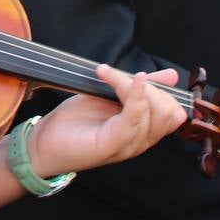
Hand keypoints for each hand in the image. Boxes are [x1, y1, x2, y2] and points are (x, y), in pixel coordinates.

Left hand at [29, 66, 186, 176]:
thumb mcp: (111, 97)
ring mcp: (127, 145)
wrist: (46, 141)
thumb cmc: (75, 121)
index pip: (173, 110)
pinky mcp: (111, 145)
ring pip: (154, 113)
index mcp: (143, 130)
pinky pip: (133, 119)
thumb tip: (171, 76)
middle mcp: (140, 141)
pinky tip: (125, 81)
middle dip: (150, 87)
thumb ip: (139, 88)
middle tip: (118, 77)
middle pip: (168, 111)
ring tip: (107, 75)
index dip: (162, 89)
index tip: (138, 74)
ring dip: (132, 85)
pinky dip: (134, 95)